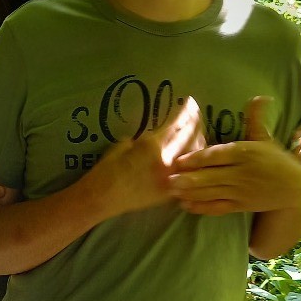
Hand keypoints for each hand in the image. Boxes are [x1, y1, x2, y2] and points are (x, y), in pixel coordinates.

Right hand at [91, 96, 205, 219]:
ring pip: (195, 156)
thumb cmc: (108, 168)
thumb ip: (146, 138)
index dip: (187, 112)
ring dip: (198, 142)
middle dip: (195, 123)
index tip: (190, 102)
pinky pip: (189, 174)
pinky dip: (193, 163)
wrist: (102, 198)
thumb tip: (158, 136)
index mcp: (153, 145)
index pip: (178, 124)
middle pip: (191, 137)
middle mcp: (167, 160)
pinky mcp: (171, 191)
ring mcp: (171, 177)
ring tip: (197, 134)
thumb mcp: (124, 144)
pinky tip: (192, 157)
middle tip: (195, 115)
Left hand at [169, 96, 300, 216]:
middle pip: (212, 176)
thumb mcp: (266, 137)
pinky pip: (219, 207)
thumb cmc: (276, 159)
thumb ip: (256, 118)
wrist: (293, 188)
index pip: (218, 155)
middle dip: (190, 179)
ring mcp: (241, 191)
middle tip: (169, 180)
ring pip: (213, 193)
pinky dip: (203, 208)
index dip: (198, 158)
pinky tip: (187, 206)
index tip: (180, 160)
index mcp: (246, 153)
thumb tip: (260, 96)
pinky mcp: (241, 206)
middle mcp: (242, 173)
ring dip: (192, 193)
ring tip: (173, 192)